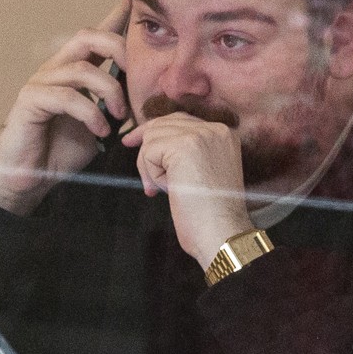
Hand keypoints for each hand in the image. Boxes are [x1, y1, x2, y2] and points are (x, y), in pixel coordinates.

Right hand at [0, 0, 129, 214]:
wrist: (31, 178)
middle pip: (88, 36)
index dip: (116, 14)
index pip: (97, 35)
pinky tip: (100, 130)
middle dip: (119, 49)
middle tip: (139, 76)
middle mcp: (57, 68)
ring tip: (121, 117)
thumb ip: (118, 106)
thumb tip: (150, 98)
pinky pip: (66, 96)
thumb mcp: (102, 124)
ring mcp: (41, 82)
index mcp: (75, 70)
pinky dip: (90, 112)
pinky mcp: (30, 100)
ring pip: (82, 68)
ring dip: (109, 91)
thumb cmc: (64, 150)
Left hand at [122, 111, 254, 269]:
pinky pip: (149, 152)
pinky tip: (166, 190)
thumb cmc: (211, 214)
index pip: (181, 120)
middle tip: (128, 149)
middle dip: (147, 145)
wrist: (221, 232)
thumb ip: (187, 153)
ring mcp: (201, 135)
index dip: (156, 130)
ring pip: (154, 138)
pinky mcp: (184, 146)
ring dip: (151, 166)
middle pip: (164, 124)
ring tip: (164, 189)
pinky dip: (151, 174)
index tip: (136, 139)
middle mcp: (215, 129)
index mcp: (224, 134)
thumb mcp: (204, 172)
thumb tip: (152, 143)